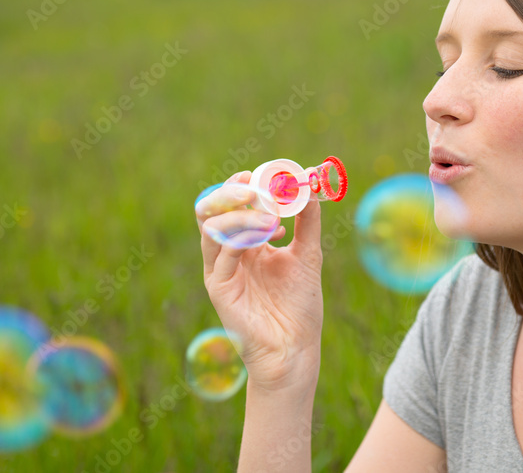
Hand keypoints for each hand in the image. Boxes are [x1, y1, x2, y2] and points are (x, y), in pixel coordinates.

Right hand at [195, 171, 323, 392]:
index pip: (234, 205)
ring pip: (212, 227)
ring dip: (240, 214)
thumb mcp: (308, 254)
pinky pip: (221, 254)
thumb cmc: (300, 306)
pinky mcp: (218, 287)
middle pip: (213, 211)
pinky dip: (241, 236)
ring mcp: (220, 270)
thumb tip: (310, 185)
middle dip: (231, 193)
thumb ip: (308, 221)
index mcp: (247, 243)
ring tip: (271, 217)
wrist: (296, 347)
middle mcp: (230, 254)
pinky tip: (268, 235)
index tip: (263, 175)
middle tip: (253, 186)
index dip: (243, 186)